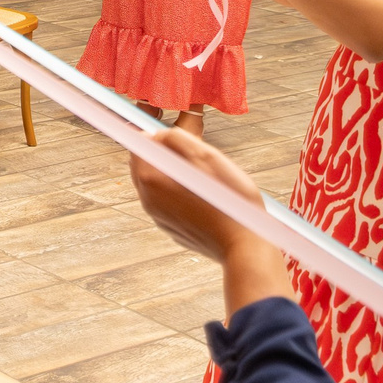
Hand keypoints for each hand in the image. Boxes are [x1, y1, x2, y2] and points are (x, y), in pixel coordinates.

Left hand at [126, 128, 291, 314]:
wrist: (244, 247)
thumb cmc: (230, 201)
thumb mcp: (208, 157)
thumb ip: (177, 140)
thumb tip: (158, 135)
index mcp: (151, 180)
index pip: (138, 146)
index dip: (158, 137)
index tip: (179, 140)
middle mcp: (148, 200)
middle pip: (145, 166)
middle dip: (165, 156)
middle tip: (197, 158)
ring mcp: (158, 218)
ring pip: (158, 185)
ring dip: (176, 176)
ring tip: (206, 180)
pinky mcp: (171, 229)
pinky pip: (169, 204)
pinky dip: (182, 196)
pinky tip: (207, 200)